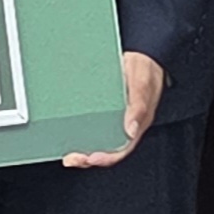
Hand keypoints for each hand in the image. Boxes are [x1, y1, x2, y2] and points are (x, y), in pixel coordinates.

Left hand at [65, 52, 164, 168]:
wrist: (142, 54)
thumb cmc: (145, 68)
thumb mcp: (142, 83)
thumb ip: (138, 106)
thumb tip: (131, 130)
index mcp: (138, 122)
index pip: (123, 147)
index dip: (107, 158)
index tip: (91, 159)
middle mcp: (127, 124)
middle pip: (109, 149)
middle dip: (90, 158)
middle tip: (72, 159)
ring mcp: (116, 118)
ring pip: (101, 142)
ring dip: (84, 151)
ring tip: (69, 155)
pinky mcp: (107, 111)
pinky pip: (95, 128)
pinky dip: (82, 135)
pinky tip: (70, 136)